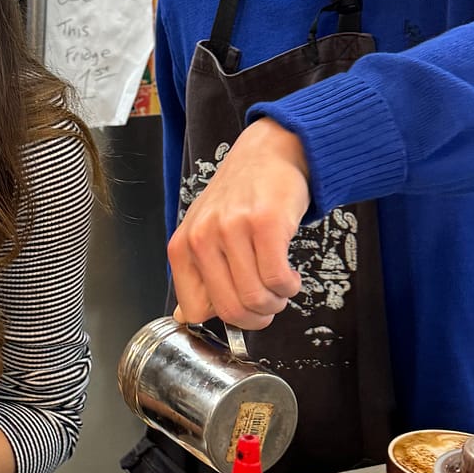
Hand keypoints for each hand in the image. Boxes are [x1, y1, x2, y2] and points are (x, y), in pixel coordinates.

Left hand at [169, 118, 309, 330]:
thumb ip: (197, 275)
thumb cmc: (239, 196)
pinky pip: (277, 278)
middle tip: (269, 306)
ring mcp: (232, 229)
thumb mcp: (205, 232)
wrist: (269, 153)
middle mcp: (202, 237)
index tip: (243, 309)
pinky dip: (289, 287)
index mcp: (182, 246)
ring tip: (281, 287)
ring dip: (276, 302)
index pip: (196, 311)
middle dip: (257, 318)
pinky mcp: (265, 223)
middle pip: (230, 310)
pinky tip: (290, 275)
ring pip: (256, 298)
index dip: (225, 319)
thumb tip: (187, 317)